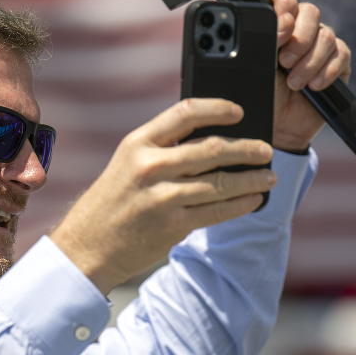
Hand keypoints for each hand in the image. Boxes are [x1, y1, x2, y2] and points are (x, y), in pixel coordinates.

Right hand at [50, 99, 275, 293]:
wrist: (87, 246)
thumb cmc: (113, 201)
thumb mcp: (128, 163)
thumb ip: (163, 149)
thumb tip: (214, 142)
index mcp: (138, 142)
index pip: (185, 112)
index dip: (217, 108)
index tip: (239, 111)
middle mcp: (151, 165)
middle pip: (212, 148)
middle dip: (247, 149)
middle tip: (266, 151)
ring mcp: (163, 196)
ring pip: (221, 182)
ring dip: (251, 179)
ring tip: (268, 177)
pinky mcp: (174, 224)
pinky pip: (217, 211)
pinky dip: (240, 204)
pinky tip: (253, 200)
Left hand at [263, 0, 351, 151]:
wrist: (276, 127)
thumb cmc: (258, 94)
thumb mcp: (248, 65)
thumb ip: (254, 40)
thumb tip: (269, 27)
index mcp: (273, 18)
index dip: (284, 0)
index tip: (279, 28)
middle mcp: (298, 25)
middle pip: (309, 11)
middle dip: (297, 38)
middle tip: (282, 62)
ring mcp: (318, 42)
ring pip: (325, 33)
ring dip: (308, 61)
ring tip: (293, 83)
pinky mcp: (337, 61)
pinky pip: (341, 53)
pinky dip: (327, 71)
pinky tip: (313, 87)